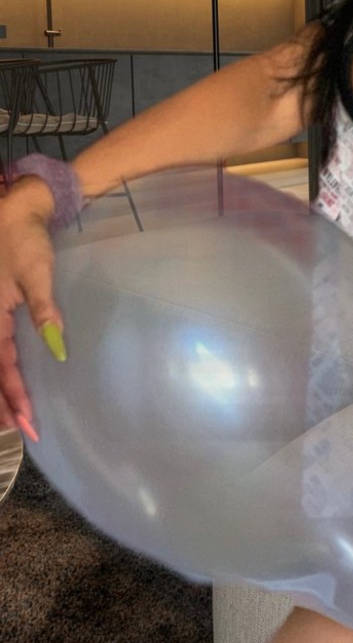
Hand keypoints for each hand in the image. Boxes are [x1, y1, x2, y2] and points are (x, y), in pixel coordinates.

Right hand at [0, 177, 63, 436]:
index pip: (1, 370)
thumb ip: (44, 311)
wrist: (15, 209)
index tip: (28, 426)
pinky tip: (8, 378)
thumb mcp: (36, 275)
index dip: (14, 399)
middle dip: (3, 404)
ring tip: (11, 416)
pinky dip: (1, 368)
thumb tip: (57, 350)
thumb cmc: (24, 240)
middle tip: (21, 432)